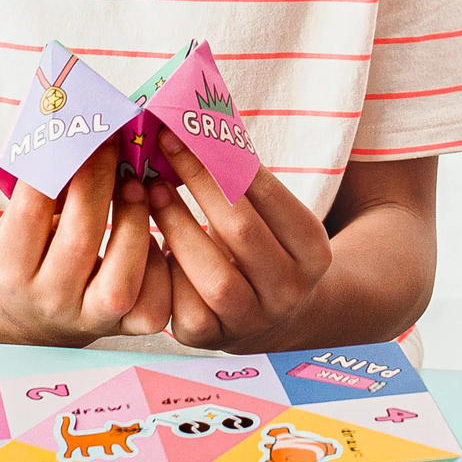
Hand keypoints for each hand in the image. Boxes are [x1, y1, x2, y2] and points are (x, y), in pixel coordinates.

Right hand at [0, 140, 166, 344]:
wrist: (33, 315)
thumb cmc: (30, 252)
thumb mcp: (18, 224)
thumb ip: (43, 187)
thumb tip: (78, 127)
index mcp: (10, 269)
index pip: (31, 211)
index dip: (59, 167)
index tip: (79, 132)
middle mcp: (47, 300)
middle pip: (79, 240)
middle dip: (100, 183)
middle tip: (114, 143)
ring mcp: (88, 320)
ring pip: (121, 279)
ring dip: (135, 221)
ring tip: (137, 184)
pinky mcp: (124, 329)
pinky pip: (152, 304)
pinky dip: (159, 266)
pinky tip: (154, 234)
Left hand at [142, 129, 331, 352]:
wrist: (271, 315)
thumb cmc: (262, 245)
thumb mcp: (272, 218)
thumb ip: (244, 182)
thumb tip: (199, 121)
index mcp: (313, 251)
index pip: (269, 197)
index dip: (224, 161)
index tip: (187, 130)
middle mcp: (290, 290)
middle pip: (241, 232)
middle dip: (198, 183)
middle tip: (163, 149)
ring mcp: (253, 320)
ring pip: (214, 277)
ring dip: (176, 226)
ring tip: (151, 191)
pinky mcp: (212, 339)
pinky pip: (184, 307)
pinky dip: (164, 272)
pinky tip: (148, 239)